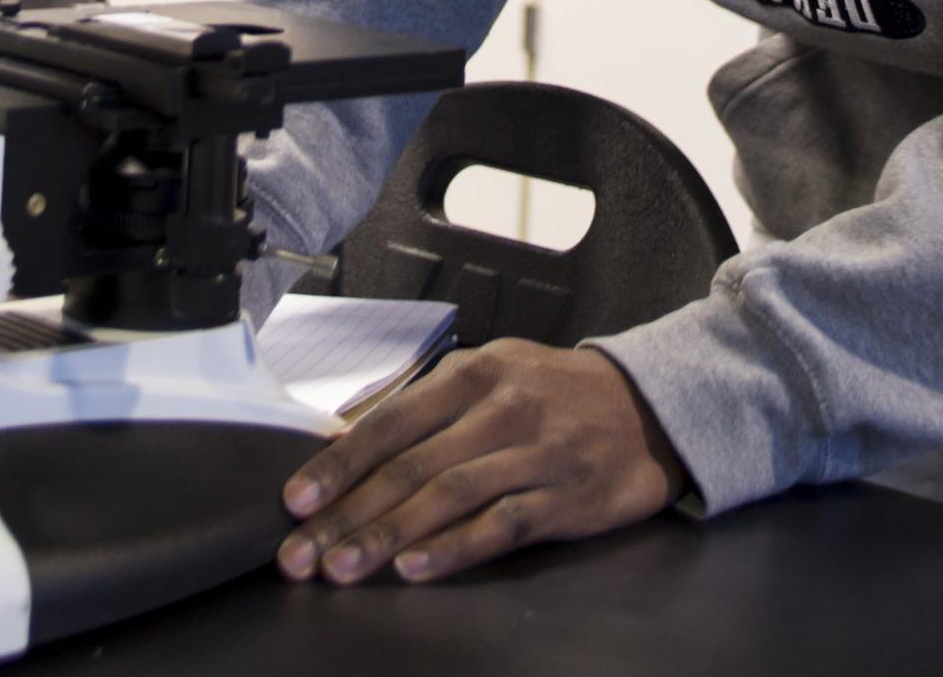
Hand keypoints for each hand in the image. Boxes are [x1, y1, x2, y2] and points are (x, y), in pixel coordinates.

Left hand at [277, 339, 687, 584]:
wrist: (647, 407)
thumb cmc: (552, 395)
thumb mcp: (493, 377)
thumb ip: (430, 409)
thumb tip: (348, 442)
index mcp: (474, 373)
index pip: (392, 420)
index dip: (340, 463)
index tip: (294, 501)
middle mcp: (501, 407)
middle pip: (411, 465)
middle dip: (348, 513)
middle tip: (301, 554)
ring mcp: (535, 451)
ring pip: (449, 495)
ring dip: (388, 535)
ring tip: (343, 568)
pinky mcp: (565, 495)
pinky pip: (501, 523)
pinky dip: (454, 548)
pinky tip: (416, 568)